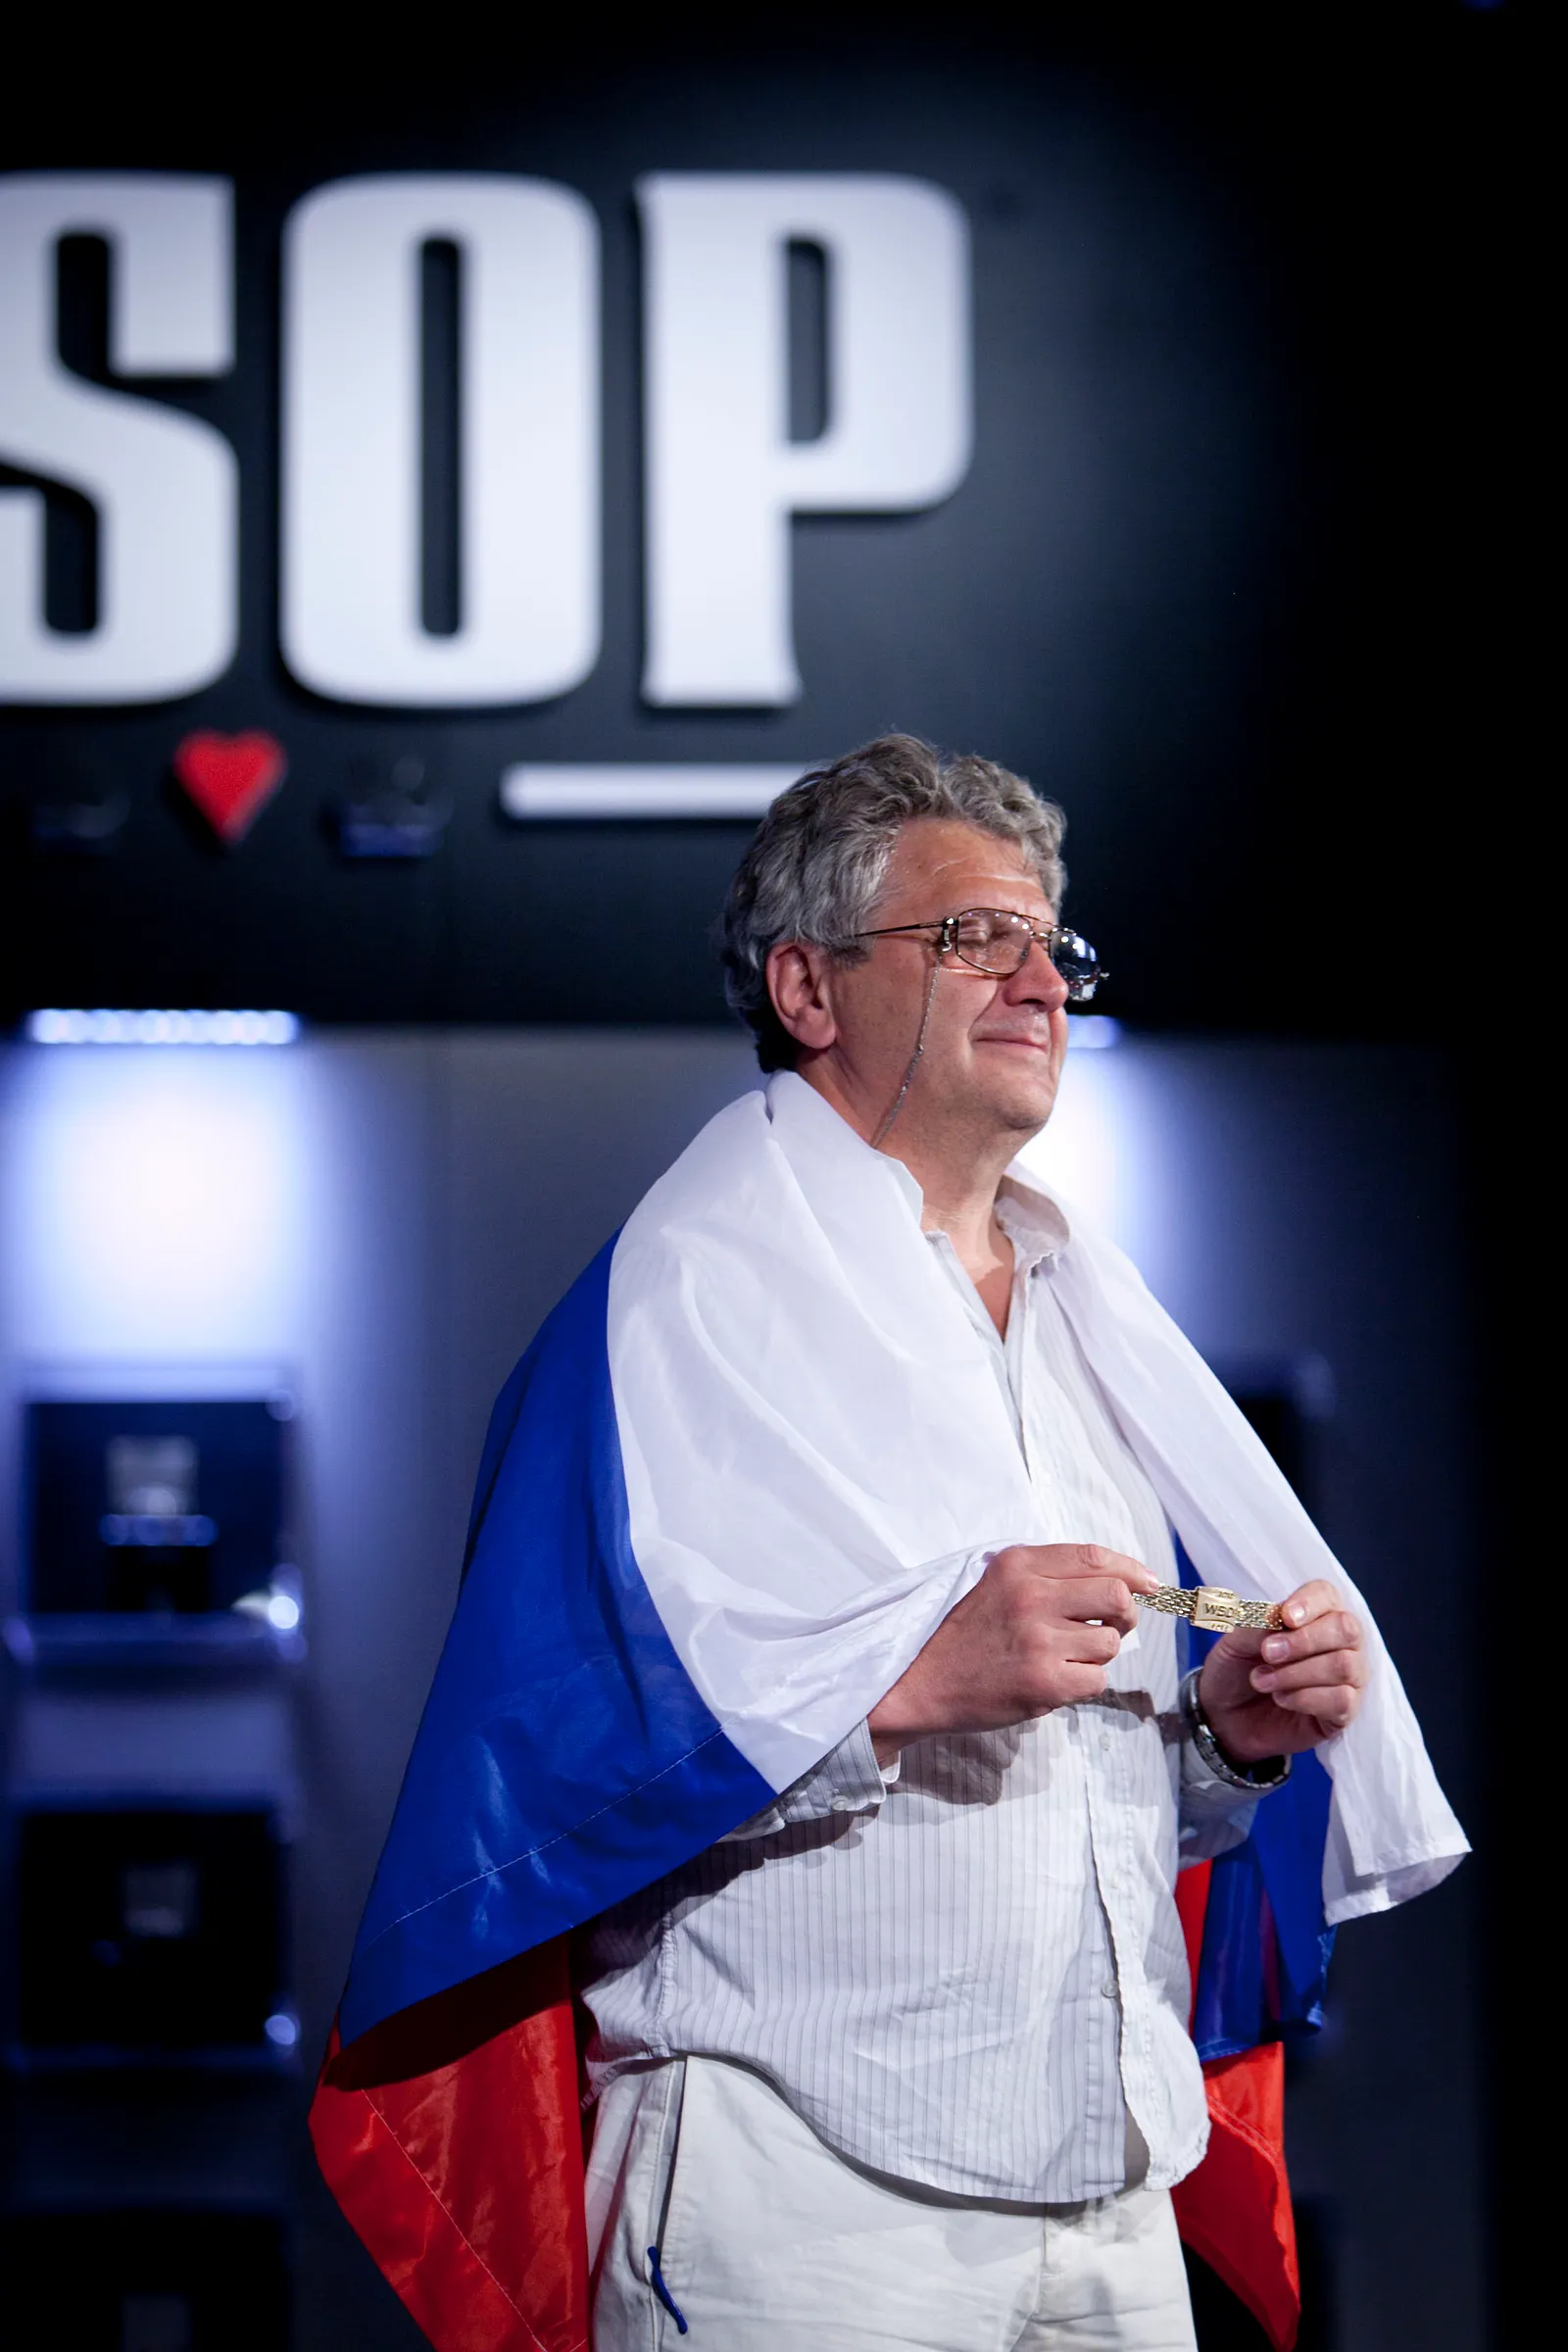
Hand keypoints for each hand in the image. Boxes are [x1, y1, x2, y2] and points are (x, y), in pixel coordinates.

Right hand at [868, 1543, 1160, 1764]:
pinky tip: (1056, 1680)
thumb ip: (1049, 1574)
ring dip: (1097, 1653)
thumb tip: (1126, 1579)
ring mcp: (1038, 1640)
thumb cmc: (965, 1634)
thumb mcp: (997, 1584)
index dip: (1132, 1570)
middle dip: (1126, 1614)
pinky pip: (1097, 1679)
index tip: (1150, 1584)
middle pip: (1117, 1596)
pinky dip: (1084, 1683)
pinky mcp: (1044, 1681)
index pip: (1095, 1556)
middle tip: (1110, 1626)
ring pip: (1110, 1642)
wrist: (919, 1682)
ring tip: (1065, 1657)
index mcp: (1018, 1565)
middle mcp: (1030, 1596)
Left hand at [1196, 1578, 1369, 1762]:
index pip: (1326, 1595)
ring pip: (1344, 1665)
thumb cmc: (1235, 1671)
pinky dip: (1305, 1698)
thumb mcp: (1234, 1643)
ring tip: (1262, 1681)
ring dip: (1296, 1673)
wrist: (1225, 1718)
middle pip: (1347, 1629)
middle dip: (1305, 1641)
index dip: (1309, 1603)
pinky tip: (1281, 1699)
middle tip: (1268, 1653)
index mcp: (1313, 1614)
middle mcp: (1340, 1642)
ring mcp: (1348, 1678)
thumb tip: (1278, 1616)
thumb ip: (1257, 1625)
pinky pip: (1342, 1699)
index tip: (1285, 1617)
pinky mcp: (1345, 1711)